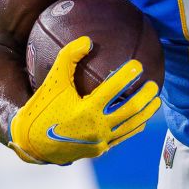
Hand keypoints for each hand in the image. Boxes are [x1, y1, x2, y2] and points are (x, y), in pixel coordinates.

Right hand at [8, 36, 160, 164]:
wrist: (32, 144)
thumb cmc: (41, 108)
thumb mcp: (52, 81)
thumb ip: (68, 58)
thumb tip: (88, 39)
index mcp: (85, 110)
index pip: (113, 90)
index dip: (128, 76)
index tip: (138, 65)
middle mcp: (96, 127)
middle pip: (131, 109)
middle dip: (146, 95)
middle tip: (154, 83)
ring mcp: (100, 141)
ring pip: (132, 125)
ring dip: (147, 112)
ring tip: (156, 99)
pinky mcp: (101, 149)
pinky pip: (124, 136)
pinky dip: (135, 125)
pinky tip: (142, 117)